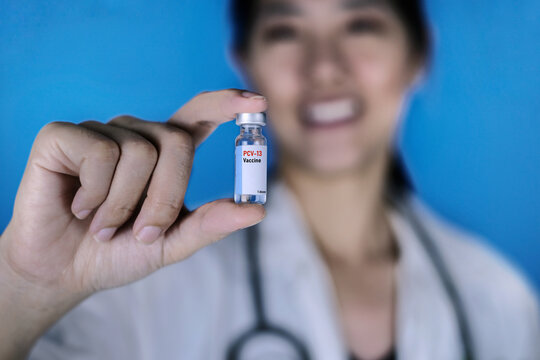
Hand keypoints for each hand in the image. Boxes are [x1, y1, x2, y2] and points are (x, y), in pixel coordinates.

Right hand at [0, 89, 266, 300]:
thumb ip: (211, 224)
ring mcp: (100, 132)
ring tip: (103, 224)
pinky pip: (99, 155)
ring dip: (124, 205)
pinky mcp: (63, 137)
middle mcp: (135, 134)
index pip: (198, 114)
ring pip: (139, 153)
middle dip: (165, 197)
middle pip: (177, 141)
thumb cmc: (119, 251)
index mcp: (163, 152)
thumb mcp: (172, 242)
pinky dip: (95, 194)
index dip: (226, 104)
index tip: (258, 102)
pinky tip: (79, 207)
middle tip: (141, 232)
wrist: (64, 270)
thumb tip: (257, 211)